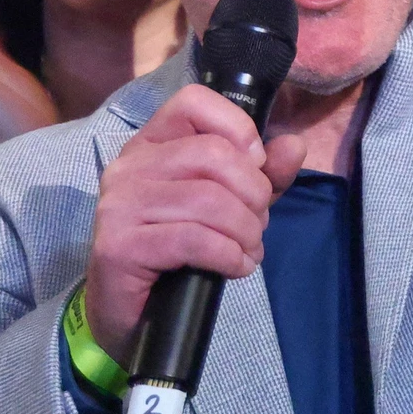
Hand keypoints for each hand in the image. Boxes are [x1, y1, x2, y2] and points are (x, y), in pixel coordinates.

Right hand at [83, 83, 306, 360]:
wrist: (131, 311)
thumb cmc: (181, 250)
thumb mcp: (232, 204)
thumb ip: (264, 174)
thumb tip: (294, 145)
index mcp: (152, 144)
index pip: (195, 102)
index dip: (239, 131)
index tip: (255, 168)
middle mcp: (128, 166)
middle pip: (214, 155)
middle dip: (254, 194)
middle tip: (256, 224)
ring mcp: (118, 204)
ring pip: (209, 201)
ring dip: (246, 231)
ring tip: (246, 250)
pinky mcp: (118, 246)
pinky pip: (194, 240)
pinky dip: (229, 256)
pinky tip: (233, 267)